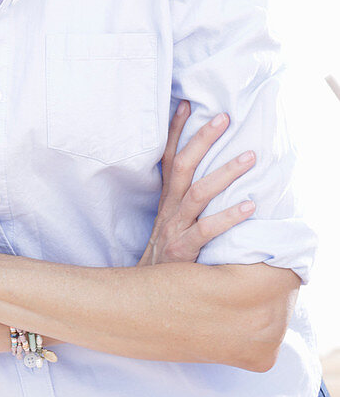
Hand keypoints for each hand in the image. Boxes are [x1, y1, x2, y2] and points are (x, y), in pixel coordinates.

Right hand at [138, 100, 255, 266]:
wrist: (146, 292)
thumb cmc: (166, 254)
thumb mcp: (168, 222)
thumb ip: (182, 199)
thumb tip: (205, 176)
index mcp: (165, 199)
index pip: (169, 157)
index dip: (175, 130)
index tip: (186, 104)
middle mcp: (169, 208)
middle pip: (184, 166)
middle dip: (203, 139)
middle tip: (224, 118)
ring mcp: (175, 228)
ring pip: (198, 193)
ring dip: (225, 173)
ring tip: (250, 157)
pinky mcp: (184, 250)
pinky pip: (207, 229)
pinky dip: (228, 216)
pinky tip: (249, 206)